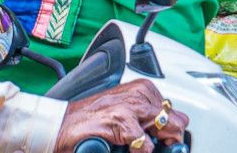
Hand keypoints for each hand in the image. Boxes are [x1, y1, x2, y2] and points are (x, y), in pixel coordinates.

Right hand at [53, 79, 186, 151]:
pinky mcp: (120, 120)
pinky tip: (127, 148)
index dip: (171, 132)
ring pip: (166, 128)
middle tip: (152, 146)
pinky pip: (145, 143)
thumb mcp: (124, 114)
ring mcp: (130, 106)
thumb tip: (168, 135)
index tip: (164, 142)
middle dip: (169, 138)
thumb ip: (146, 120)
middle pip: (176, 121)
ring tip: (137, 146)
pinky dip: (140, 150)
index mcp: (142, 90)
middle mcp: (139, 94)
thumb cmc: (89, 122)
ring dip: (155, 143)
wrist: (59, 126)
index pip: (175, 113)